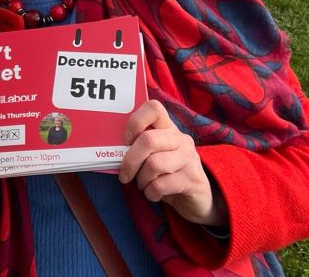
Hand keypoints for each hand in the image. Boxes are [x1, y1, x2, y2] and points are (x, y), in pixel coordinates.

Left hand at [119, 100, 226, 226]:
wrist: (197, 200)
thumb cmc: (166, 175)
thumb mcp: (153, 157)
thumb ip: (139, 148)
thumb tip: (112, 150)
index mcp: (168, 128)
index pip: (153, 108)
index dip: (135, 121)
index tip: (126, 140)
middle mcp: (181, 139)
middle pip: (148, 140)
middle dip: (130, 160)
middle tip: (125, 174)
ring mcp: (189, 158)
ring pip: (154, 164)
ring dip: (141, 179)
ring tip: (143, 184)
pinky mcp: (193, 179)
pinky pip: (161, 185)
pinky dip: (151, 192)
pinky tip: (154, 193)